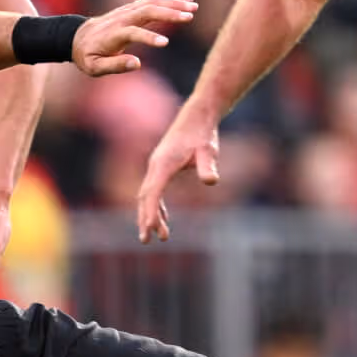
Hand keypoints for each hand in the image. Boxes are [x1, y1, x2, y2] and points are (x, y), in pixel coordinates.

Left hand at [72, 0, 196, 77]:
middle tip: (189, 16)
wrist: (79, 37)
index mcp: (114, 34)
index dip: (148, 37)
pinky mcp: (134, 7)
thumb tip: (138, 64)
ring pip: (152, 1)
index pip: (133, 32)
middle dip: (169, 12)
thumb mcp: (95, 67)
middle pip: (147, 10)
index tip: (165, 43)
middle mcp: (122, 18)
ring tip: (193, 7)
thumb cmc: (88, 56)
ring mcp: (128, 10)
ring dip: (173, 2)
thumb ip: (115, 66)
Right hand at [135, 112, 220, 243]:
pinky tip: (164, 219)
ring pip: (148, 194)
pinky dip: (156, 205)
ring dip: (151, 215)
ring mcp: (157, 165)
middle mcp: (155, 165)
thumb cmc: (203, 134)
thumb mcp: (208, 150)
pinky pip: (154, 190)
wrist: (198, 116)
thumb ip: (208, 165)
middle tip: (147, 240)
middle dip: (145, 219)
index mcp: (163, 164)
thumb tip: (211, 181)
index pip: (151, 193)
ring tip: (160, 236)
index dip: (149, 213)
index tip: (150, 230)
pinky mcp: (162, 166)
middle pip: (145, 197)